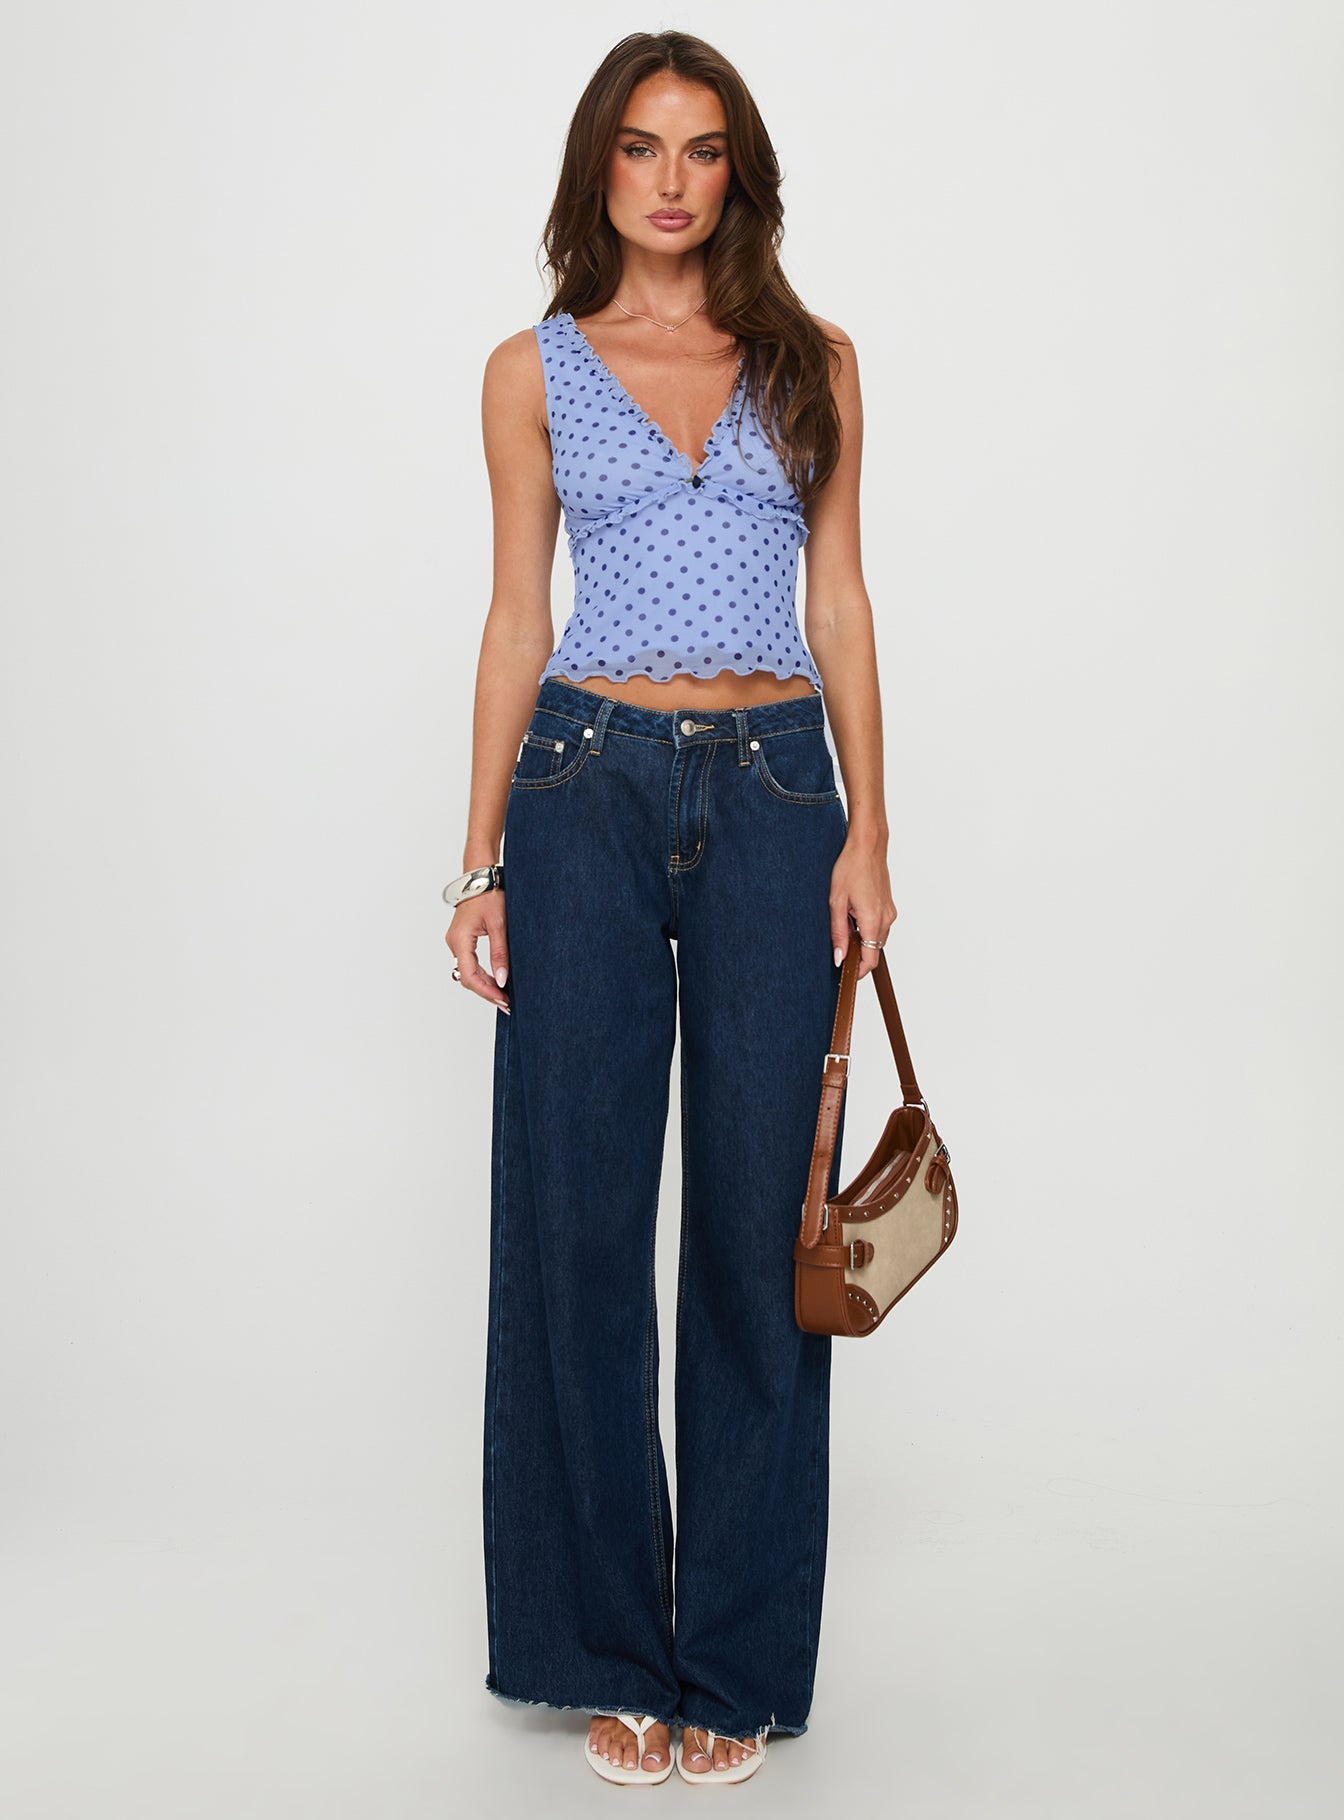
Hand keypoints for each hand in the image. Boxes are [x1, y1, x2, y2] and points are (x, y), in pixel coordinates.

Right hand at [445, 891, 510, 1011]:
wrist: (481, 876)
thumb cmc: (490, 894)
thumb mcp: (499, 925)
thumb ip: (500, 953)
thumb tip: (502, 979)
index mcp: (460, 940)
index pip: (470, 976)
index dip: (487, 992)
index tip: (503, 1001)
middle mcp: (454, 943)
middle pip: (466, 978)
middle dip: (486, 992)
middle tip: (507, 1003)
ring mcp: (457, 941)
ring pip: (467, 972)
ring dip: (484, 984)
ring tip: (503, 994)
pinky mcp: (463, 939)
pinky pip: (469, 963)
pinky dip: (482, 974)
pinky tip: (496, 980)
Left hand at [829, 838, 896, 979]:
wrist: (868, 846)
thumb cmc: (851, 867)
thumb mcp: (836, 902)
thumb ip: (838, 933)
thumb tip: (839, 957)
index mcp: (873, 920)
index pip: (870, 960)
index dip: (858, 972)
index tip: (845, 975)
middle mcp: (886, 919)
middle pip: (874, 951)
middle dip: (858, 955)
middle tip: (838, 949)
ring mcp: (890, 912)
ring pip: (877, 939)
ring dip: (862, 940)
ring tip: (844, 923)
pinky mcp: (889, 906)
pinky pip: (880, 927)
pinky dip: (867, 928)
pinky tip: (853, 914)